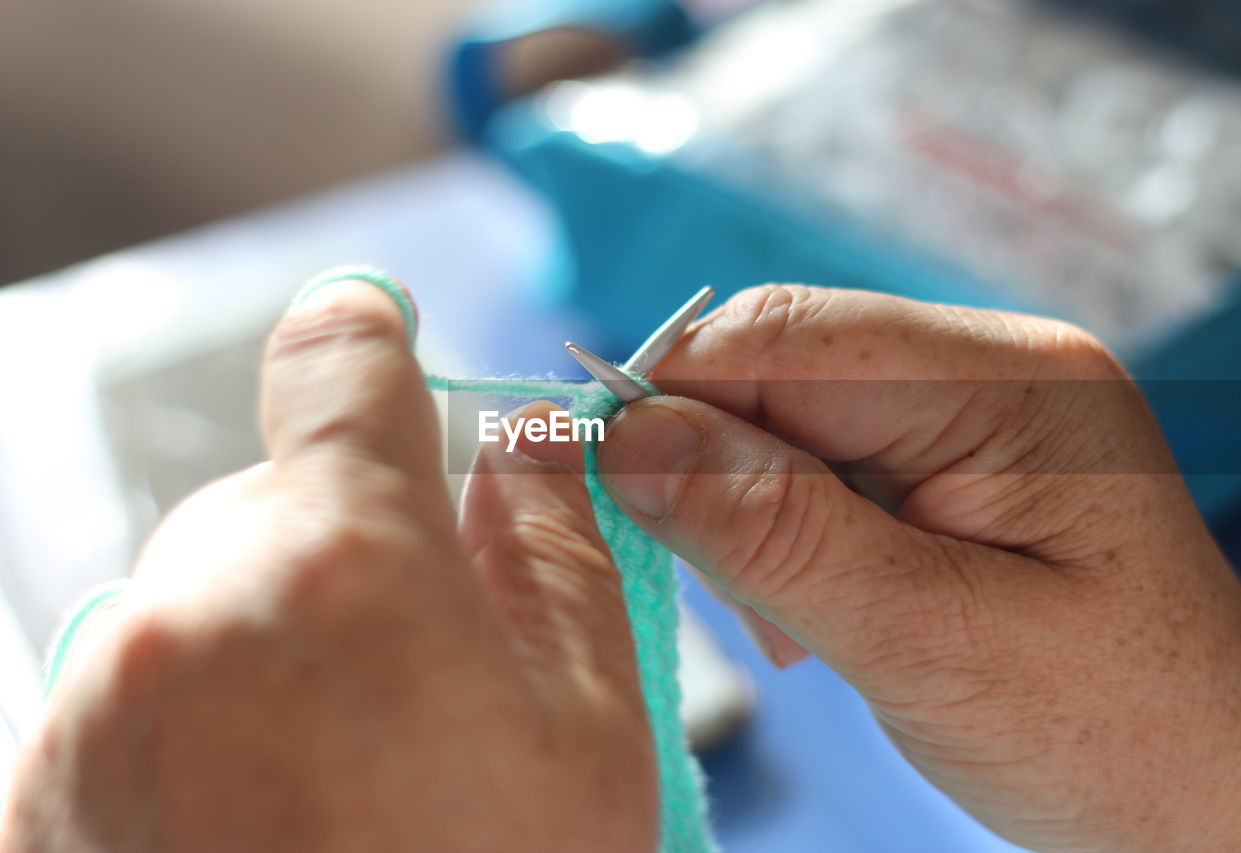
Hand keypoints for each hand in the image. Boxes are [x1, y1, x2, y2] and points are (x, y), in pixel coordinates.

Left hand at [3, 280, 655, 852]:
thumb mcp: (591, 718)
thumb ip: (552, 542)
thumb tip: (520, 445)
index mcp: (343, 567)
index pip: (335, 363)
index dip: (367, 336)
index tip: (376, 335)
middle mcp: (188, 613)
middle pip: (269, 496)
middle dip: (342, 538)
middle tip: (416, 654)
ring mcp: (97, 704)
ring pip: (196, 589)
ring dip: (267, 626)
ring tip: (340, 761)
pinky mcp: (45, 785)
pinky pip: (137, 679)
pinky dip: (200, 703)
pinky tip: (267, 802)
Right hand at [597, 284, 1240, 851]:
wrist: (1210, 784)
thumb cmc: (1110, 732)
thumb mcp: (930, 642)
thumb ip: (777, 535)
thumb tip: (631, 439)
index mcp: (1011, 386)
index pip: (791, 336)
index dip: (674, 392)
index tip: (599, 476)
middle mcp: (992, 366)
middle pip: (781, 359)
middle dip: (714, 460)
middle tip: (724, 586)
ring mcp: (974, 406)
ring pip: (786, 409)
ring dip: (749, 504)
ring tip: (793, 620)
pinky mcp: (951, 453)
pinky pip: (821, 454)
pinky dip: (786, 524)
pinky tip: (817, 603)